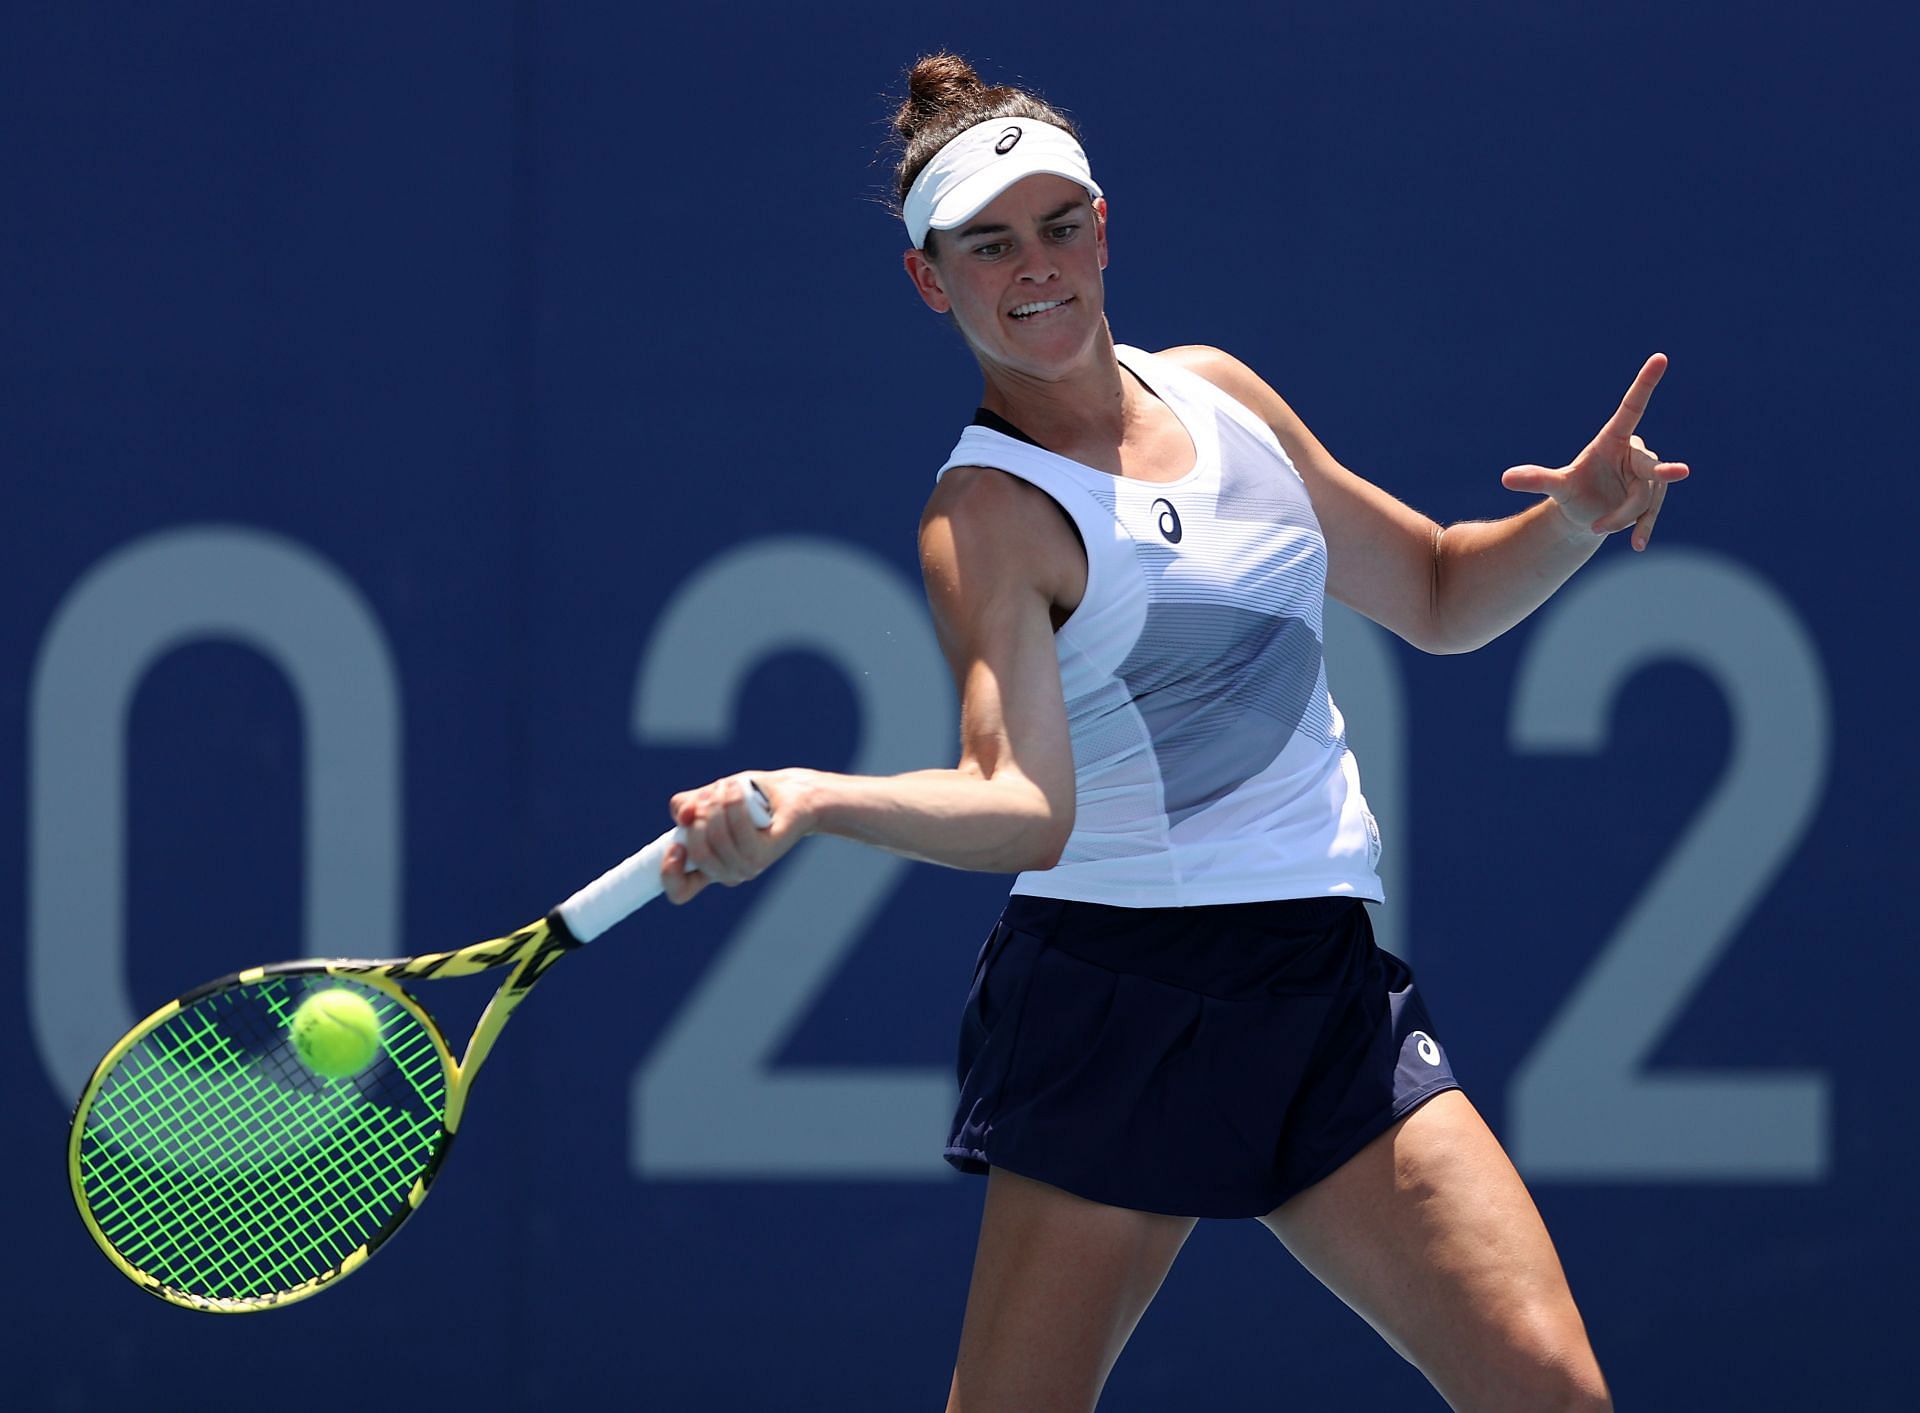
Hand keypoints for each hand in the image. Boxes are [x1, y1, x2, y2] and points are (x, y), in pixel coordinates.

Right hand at [660, 770, 805, 904]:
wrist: (787, 793)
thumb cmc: (744, 798)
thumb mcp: (704, 798)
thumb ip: (683, 807)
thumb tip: (684, 816)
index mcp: (706, 866)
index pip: (680, 891)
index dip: (669, 874)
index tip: (675, 846)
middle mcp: (726, 872)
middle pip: (698, 854)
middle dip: (698, 817)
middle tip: (707, 795)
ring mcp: (747, 867)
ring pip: (717, 839)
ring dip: (716, 804)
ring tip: (726, 786)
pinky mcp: (765, 855)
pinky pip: (740, 830)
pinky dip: (734, 805)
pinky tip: (736, 790)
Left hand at [1500, 353, 1691, 551]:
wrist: (1584, 516)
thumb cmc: (1571, 492)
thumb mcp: (1556, 486)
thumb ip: (1537, 479)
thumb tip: (1506, 478)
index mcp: (1614, 440)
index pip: (1632, 407)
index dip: (1645, 383)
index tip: (1660, 357)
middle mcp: (1635, 454)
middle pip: (1649, 467)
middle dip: (1652, 479)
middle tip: (1679, 472)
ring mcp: (1648, 476)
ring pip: (1646, 496)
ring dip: (1623, 517)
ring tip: (1596, 529)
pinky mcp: (1654, 497)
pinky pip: (1652, 512)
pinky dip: (1643, 528)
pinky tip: (1637, 545)